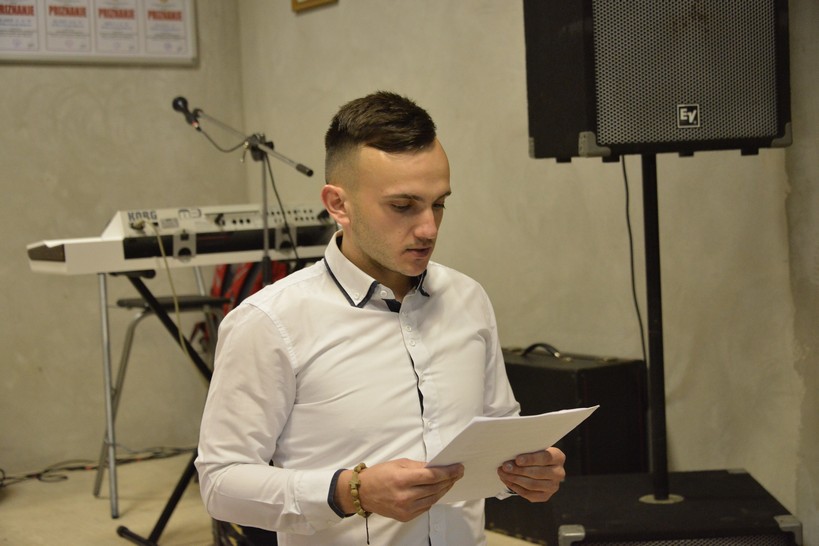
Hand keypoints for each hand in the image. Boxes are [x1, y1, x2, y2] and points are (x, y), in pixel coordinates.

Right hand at [335, 458, 463, 521]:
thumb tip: (438, 467)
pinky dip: (433, 498)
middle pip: (435, 488)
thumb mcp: (399, 463)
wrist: (363, 493)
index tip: (458, 468)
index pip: (432, 476)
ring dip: (443, 489)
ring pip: (433, 498)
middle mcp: (405, 496)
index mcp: (402, 479)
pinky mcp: (406, 517)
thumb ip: (419, 466)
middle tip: (458, 473)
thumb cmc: (379, 475)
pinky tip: (436, 491)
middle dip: (449, 480)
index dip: (448, 472)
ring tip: (449, 481)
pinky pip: (426, 507)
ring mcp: (406, 509)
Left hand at [497, 447, 564, 502]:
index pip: (546, 458)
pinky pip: (528, 494)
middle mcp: (559, 473)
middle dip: (519, 470)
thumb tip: (510, 455)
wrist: (540, 466)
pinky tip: (506, 480)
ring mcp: (553, 486)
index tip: (517, 459)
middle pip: (538, 473)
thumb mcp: (534, 448)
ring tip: (503, 473)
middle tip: (505, 467)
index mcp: (558, 457)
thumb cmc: (534, 454)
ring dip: (515, 479)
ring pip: (532, 485)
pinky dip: (515, 487)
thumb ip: (527, 450)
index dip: (531, 459)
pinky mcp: (545, 496)